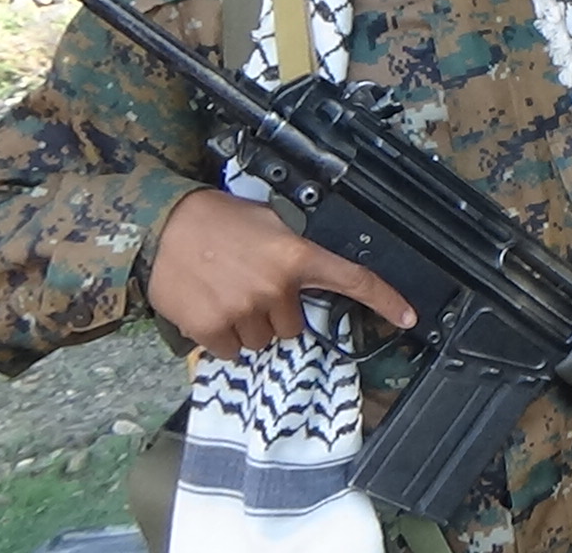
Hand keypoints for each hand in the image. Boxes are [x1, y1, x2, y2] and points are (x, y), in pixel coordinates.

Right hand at [146, 187, 415, 359]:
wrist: (162, 225)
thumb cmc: (217, 219)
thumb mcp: (269, 224)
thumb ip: (296, 253)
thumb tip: (312, 278)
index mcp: (297, 257)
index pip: (353, 280)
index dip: (386, 300)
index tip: (409, 317)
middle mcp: (276, 288)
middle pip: (293, 326)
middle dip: (276, 312)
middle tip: (251, 286)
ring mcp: (243, 311)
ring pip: (263, 341)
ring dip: (249, 326)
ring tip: (227, 293)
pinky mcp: (211, 328)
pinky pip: (231, 351)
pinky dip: (222, 337)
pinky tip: (211, 307)